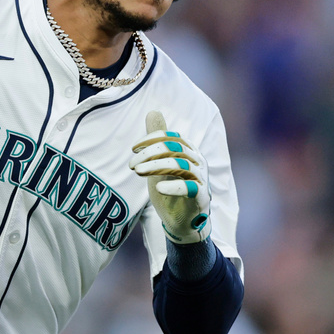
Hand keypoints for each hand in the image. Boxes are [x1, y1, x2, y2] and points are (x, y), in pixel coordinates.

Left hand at [129, 111, 210, 243]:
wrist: (181, 222)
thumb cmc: (170, 189)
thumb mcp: (159, 163)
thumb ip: (157, 141)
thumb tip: (153, 111)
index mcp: (188, 151)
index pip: (171, 137)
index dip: (151, 139)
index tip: (133, 148)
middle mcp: (198, 161)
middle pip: (175, 147)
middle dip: (150, 153)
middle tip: (131, 164)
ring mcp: (201, 179)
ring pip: (180, 164)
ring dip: (156, 166)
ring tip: (138, 172)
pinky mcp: (202, 197)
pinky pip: (190, 188)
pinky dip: (174, 187)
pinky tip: (158, 188)